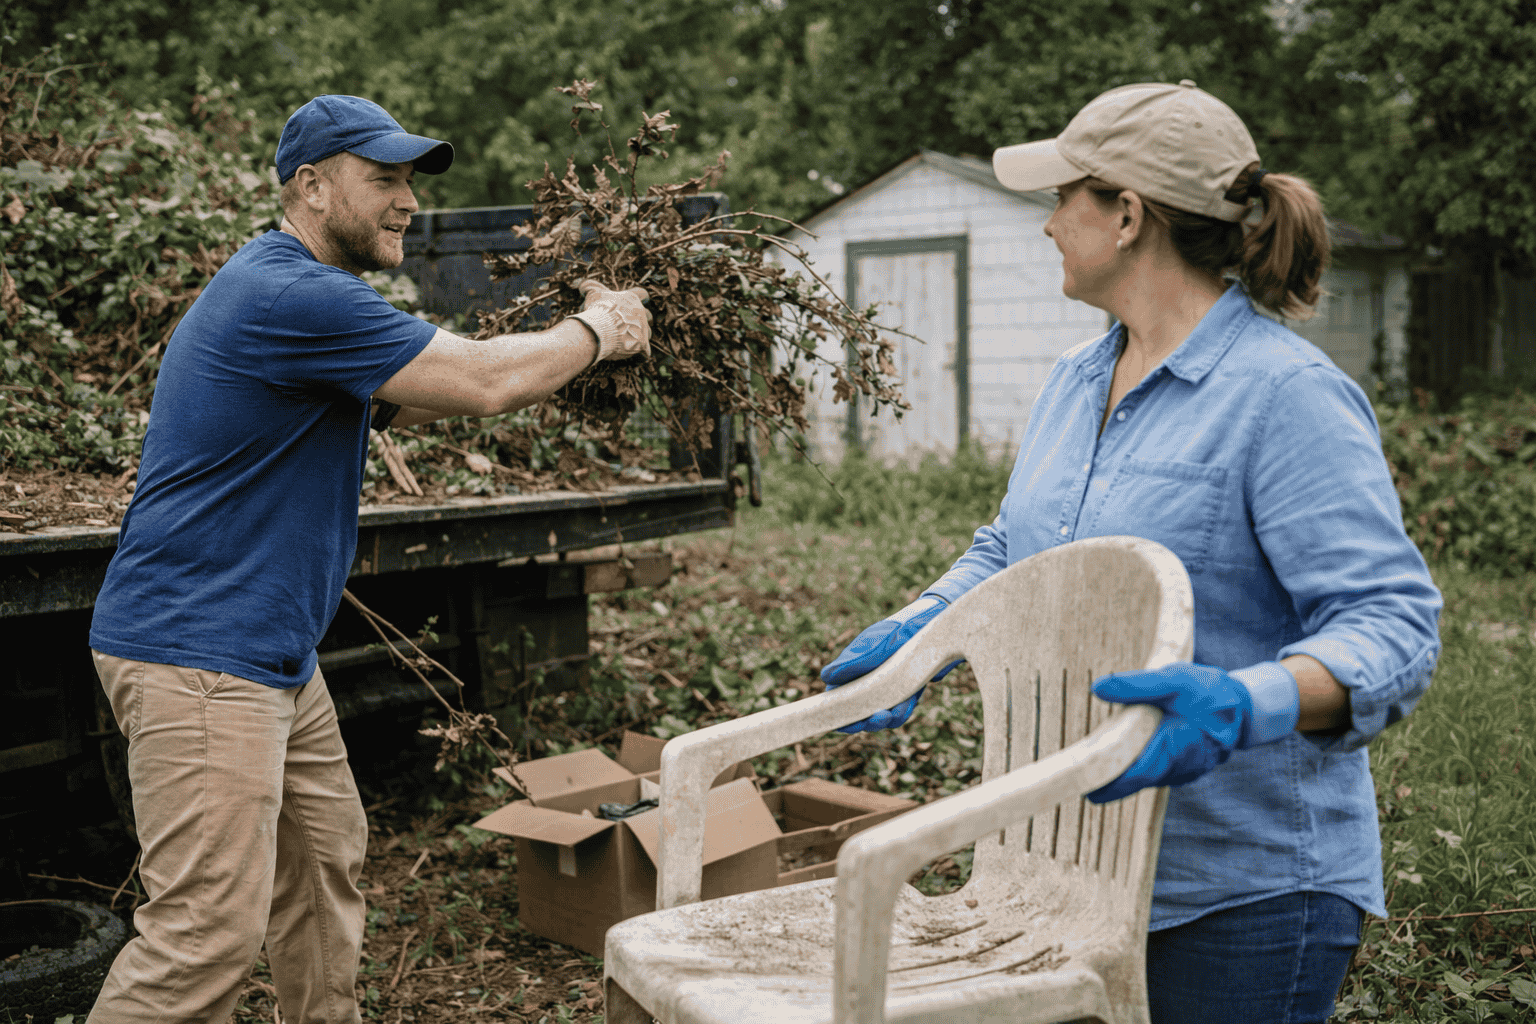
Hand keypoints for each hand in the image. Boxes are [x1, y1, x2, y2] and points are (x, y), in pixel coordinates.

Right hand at [571, 280, 651, 362]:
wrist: (600, 329)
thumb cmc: (597, 310)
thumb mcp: (593, 294)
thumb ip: (590, 288)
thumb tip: (582, 287)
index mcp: (631, 298)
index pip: (642, 294)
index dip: (642, 297)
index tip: (643, 300)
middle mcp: (640, 311)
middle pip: (647, 315)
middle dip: (641, 319)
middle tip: (631, 324)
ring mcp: (643, 327)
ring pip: (647, 331)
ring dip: (640, 334)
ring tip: (628, 339)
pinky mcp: (642, 343)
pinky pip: (644, 347)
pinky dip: (638, 348)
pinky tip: (629, 350)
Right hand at [820, 595, 958, 732]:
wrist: (933, 626)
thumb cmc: (899, 631)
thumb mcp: (876, 645)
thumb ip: (854, 662)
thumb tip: (825, 677)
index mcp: (853, 669)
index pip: (838, 697)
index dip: (837, 713)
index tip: (842, 723)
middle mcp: (868, 680)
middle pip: (859, 711)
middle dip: (865, 720)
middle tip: (875, 718)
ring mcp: (888, 687)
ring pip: (880, 714)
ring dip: (886, 719)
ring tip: (892, 713)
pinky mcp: (905, 691)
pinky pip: (900, 710)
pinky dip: (902, 711)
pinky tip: (908, 704)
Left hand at [1086, 662, 1292, 803]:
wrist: (1243, 706)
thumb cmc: (1207, 690)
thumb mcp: (1172, 679)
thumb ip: (1136, 685)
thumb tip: (1098, 688)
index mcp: (1176, 745)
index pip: (1137, 773)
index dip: (1111, 784)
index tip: (1086, 791)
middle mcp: (1180, 766)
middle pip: (1138, 779)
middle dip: (1110, 781)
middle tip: (1078, 782)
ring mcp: (1184, 770)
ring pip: (1147, 777)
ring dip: (1123, 774)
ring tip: (1091, 770)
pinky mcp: (1184, 768)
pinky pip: (1157, 771)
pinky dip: (1139, 767)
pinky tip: (1120, 759)